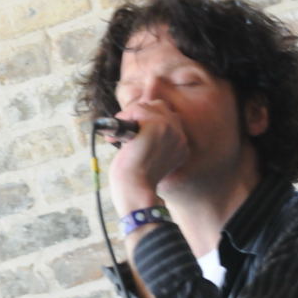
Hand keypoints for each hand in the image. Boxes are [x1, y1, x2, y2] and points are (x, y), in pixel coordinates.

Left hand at [108, 100, 187, 216]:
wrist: (135, 190)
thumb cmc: (136, 181)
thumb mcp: (147, 158)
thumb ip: (149, 140)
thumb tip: (134, 120)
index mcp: (180, 147)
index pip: (167, 119)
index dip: (147, 121)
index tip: (133, 135)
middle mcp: (180, 138)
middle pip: (160, 107)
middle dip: (138, 114)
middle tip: (123, 131)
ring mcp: (172, 130)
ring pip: (147, 106)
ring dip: (129, 116)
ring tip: (118, 135)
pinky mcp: (160, 126)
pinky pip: (137, 109)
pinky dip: (124, 118)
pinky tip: (117, 135)